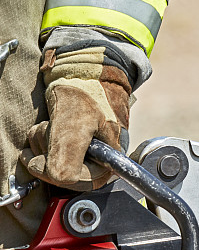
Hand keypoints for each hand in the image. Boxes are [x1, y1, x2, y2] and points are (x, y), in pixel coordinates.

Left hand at [22, 45, 131, 190]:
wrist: (84, 67)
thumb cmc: (90, 89)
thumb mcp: (75, 120)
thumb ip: (67, 154)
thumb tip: (60, 179)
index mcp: (110, 161)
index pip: (78, 183)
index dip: (55, 173)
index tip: (37, 160)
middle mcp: (99, 161)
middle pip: (65, 175)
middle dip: (48, 154)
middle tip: (47, 131)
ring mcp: (85, 153)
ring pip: (56, 163)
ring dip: (43, 144)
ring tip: (48, 124)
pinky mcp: (72, 144)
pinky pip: (50, 152)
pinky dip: (42, 140)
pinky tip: (47, 126)